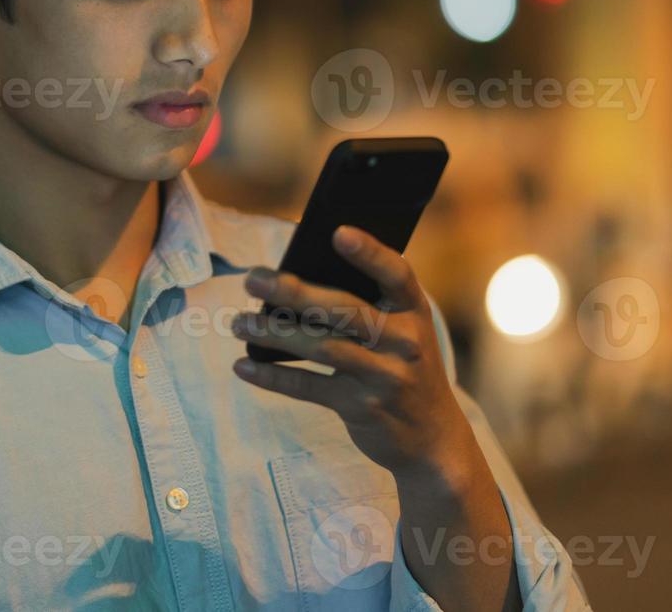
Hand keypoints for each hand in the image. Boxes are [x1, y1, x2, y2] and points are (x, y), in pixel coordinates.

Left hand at [232, 225, 523, 610]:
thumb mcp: (403, 332)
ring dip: (274, 333)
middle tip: (252, 280)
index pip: (396, 274)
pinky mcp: (362, 408)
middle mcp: (405, 341)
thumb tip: (291, 280)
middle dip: (294, 292)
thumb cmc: (403, 367)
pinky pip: (310, 388)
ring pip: (322, 348)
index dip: (370, 253)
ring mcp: (386, 377)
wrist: (433, 439)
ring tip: (238, 324)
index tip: (337, 233)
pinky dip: (273, 377)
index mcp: (414, 311)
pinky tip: (244, 366)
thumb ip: (366, 306)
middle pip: (345, 310)